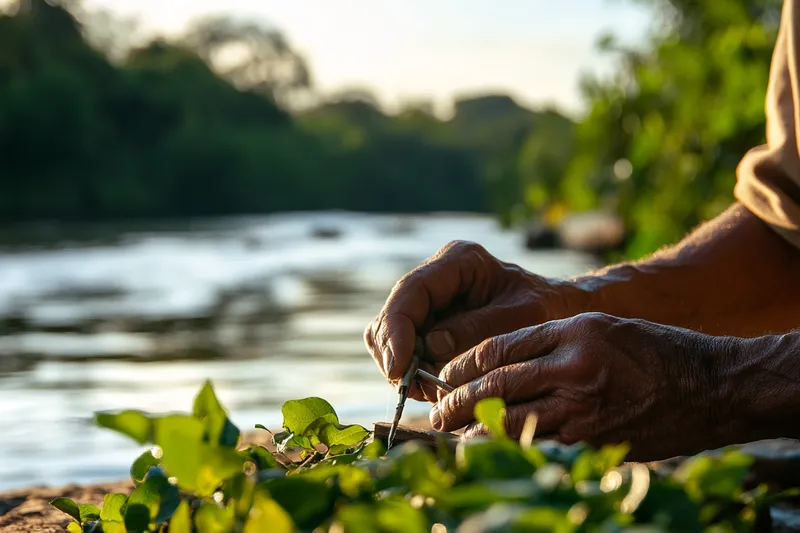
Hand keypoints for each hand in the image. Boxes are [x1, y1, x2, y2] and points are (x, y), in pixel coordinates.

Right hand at [364, 240, 579, 401]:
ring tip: (433, 391)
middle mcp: (437, 276)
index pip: (410, 292)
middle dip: (397, 355)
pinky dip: (413, 373)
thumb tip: (432, 346)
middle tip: (418, 390)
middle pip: (390, 315)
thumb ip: (479, 329)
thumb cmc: (548, 310)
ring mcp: (430, 301)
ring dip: (404, 368)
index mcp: (458, 260)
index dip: (396, 330)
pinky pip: (404, 351)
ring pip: (389, 336)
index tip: (399, 368)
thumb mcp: (523, 317)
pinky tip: (435, 388)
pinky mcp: (428, 325)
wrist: (560, 312)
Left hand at [432, 312, 733, 460]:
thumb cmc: (652, 350)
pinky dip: (512, 445)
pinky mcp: (595, 438)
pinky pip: (542, 442)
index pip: (498, 349)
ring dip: (477, 428)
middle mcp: (573, 367)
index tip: (444, 375)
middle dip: (458, 400)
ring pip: (513, 419)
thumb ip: (550, 341)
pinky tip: (494, 446)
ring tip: (453, 432)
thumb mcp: (599, 327)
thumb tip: (499, 363)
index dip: (463, 364)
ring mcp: (584, 407)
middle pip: (498, 385)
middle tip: (437, 412)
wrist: (710, 385)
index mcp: (571, 333)